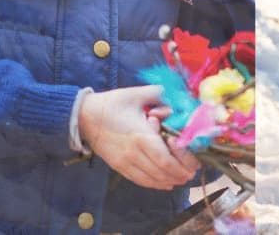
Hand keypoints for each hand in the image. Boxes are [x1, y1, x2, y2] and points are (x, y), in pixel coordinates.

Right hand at [79, 86, 196, 190]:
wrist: (84, 116)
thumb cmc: (112, 104)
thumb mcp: (137, 94)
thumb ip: (160, 94)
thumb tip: (179, 97)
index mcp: (141, 136)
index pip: (167, 160)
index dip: (183, 164)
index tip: (194, 161)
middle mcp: (134, 153)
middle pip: (163, 173)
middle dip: (181, 174)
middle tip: (192, 171)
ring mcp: (125, 163)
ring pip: (153, 180)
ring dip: (170, 180)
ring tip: (182, 177)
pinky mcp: (119, 167)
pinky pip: (140, 181)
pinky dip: (156, 184)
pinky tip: (166, 182)